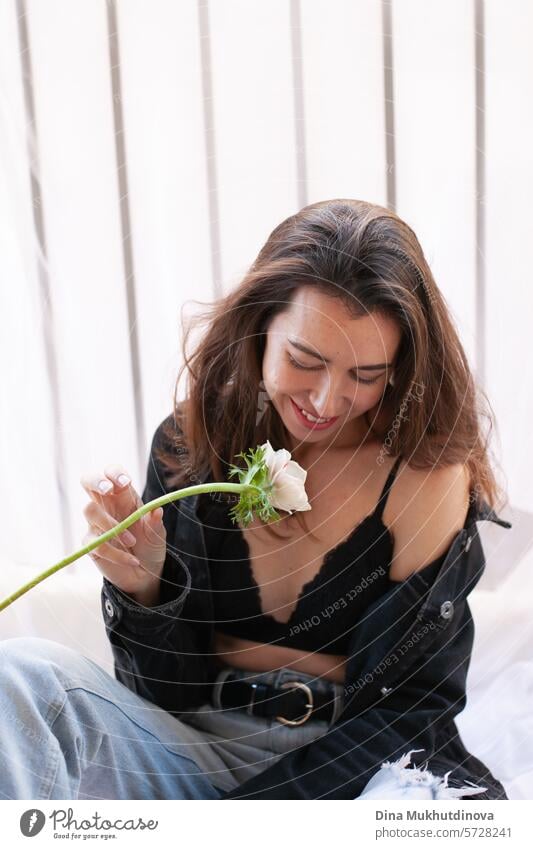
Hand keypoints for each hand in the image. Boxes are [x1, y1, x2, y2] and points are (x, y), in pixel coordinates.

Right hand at [80, 465, 166, 598]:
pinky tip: (133, 561)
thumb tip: (157, 510)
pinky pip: (97, 544)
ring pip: (89, 510)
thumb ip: (156, 522)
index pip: (112, 474)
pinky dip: (117, 554)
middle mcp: (106, 506)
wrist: (145, 574)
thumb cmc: (150, 546)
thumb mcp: (158, 534)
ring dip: (111, 525)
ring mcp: (96, 524)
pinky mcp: (91, 545)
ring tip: (132, 542)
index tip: (125, 483)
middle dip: (96, 481)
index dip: (115, 473)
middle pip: (88, 481)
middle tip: (107, 489)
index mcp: (124, 497)